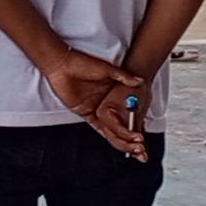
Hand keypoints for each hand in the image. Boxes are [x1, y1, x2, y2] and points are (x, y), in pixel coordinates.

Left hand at [34, 49, 150, 157]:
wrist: (62, 65)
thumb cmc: (82, 63)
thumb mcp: (107, 69)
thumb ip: (123, 76)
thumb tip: (139, 80)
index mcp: (110, 90)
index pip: (125, 108)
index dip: (134, 117)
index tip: (143, 124)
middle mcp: (103, 101)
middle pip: (119, 120)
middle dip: (129, 132)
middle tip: (140, 141)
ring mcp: (93, 107)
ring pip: (109, 125)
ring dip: (119, 135)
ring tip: (131, 142)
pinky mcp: (83, 111)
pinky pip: (96, 125)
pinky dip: (105, 132)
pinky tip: (115, 139)